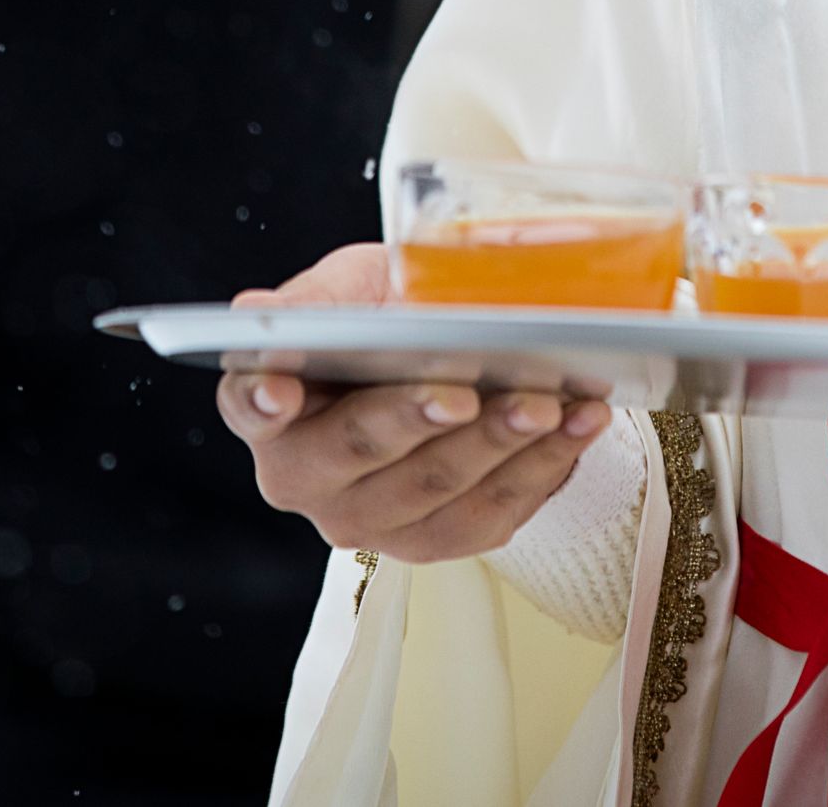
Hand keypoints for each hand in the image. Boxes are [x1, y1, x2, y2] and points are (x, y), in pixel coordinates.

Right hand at [216, 241, 612, 561]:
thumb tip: (258, 317)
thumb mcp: (352, 287)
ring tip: (548, 402)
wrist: (445, 353)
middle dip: (419, 418)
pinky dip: (542, 467)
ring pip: (435, 493)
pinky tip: (577, 423)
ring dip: (499, 446)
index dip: (264, 398)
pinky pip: (489, 517)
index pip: (251, 404)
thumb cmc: (386, 315)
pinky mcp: (433, 540)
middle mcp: (306, 478)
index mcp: (269, 406)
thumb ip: (314, 303)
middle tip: (467, 390)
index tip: (284, 389)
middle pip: (361, 452)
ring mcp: (369, 518)